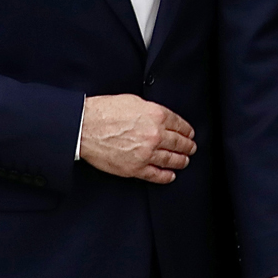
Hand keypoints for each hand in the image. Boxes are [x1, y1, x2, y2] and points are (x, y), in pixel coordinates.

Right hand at [79, 95, 195, 182]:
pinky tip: (171, 175)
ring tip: (185, 161)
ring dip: (181, 161)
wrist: (85, 127)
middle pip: (179, 143)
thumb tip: (160, 117)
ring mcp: (146, 153)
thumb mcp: (134, 101)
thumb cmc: (105, 111)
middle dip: (188, 146)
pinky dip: (166, 176)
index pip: (180, 124)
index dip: (187, 130)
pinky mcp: (136, 168)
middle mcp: (155, 135)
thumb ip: (151, 111)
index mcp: (156, 115)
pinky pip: (157, 175)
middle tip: (191, 148)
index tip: (190, 133)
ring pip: (171, 159)